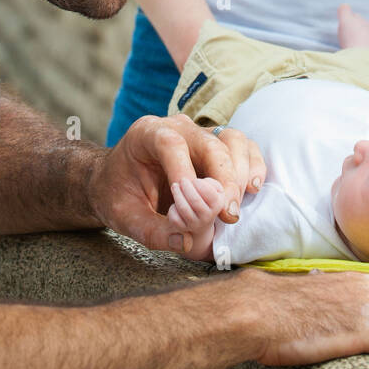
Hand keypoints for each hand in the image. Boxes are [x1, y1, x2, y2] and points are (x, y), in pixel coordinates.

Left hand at [87, 113, 265, 255]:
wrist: (117, 181)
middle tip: (226, 215)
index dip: (183, 170)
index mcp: (146, 134)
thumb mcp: (123, 217)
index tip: (190, 200)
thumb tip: (187, 241)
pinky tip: (252, 190)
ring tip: (234, 207)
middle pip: (209, 142)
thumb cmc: (117, 195)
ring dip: (240, 172)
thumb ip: (152, 231)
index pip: (170, 143)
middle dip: (223, 178)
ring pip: (232, 140)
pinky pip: (243, 149)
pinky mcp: (217, 148)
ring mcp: (200, 135)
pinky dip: (252, 166)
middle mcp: (177, 128)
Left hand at [167, 177, 226, 234]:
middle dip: (186, 187)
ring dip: (177, 194)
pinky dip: (173, 209)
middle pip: (195, 200)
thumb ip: (211, 183)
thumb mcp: (215, 189)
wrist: (203, 221)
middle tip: (183, 180)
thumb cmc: (207, 198)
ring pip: (183, 208)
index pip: (209, 193)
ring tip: (175, 186)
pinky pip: (175, 218)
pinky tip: (175, 204)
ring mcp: (195, 224)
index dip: (199, 183)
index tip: (194, 181)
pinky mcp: (183, 228)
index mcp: (217, 205)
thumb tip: (197, 184)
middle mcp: (207, 217)